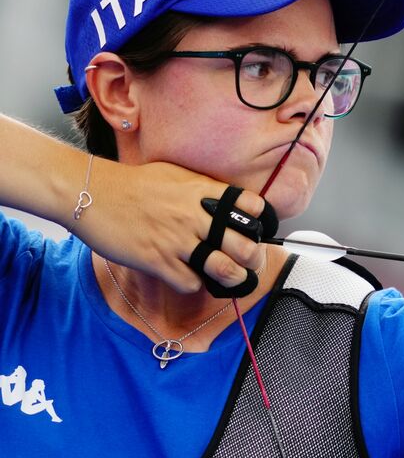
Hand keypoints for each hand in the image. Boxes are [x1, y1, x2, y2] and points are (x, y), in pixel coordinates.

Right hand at [78, 158, 267, 294]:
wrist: (91, 193)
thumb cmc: (133, 184)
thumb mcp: (176, 174)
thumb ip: (204, 188)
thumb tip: (228, 201)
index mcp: (204, 192)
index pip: (253, 208)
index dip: (259, 222)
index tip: (254, 230)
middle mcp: (196, 216)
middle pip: (246, 247)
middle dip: (253, 260)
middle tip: (248, 264)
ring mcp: (178, 240)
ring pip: (225, 270)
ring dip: (231, 278)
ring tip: (227, 277)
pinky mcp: (158, 260)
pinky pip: (191, 283)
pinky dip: (193, 283)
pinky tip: (186, 274)